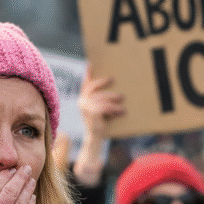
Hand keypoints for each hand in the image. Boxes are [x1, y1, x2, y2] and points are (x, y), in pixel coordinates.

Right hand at [73, 69, 124, 185]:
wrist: (96, 140)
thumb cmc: (102, 124)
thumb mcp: (102, 110)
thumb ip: (102, 99)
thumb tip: (112, 84)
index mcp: (83, 99)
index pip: (86, 84)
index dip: (89, 74)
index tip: (91, 63)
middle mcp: (81, 102)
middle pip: (94, 88)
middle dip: (105, 85)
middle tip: (116, 84)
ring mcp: (85, 108)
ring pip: (102, 98)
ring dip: (113, 100)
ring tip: (122, 101)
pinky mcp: (92, 114)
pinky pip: (105, 107)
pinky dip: (115, 109)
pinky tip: (122, 111)